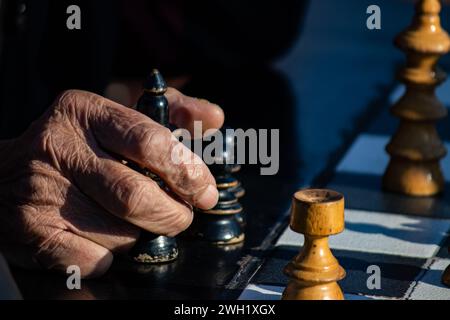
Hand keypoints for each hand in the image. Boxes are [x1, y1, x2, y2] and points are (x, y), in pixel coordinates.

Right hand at [0, 89, 223, 277]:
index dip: (187, 172)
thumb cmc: (79, 145)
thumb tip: (214, 117)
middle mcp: (60, 148)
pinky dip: (110, 256)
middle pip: (137, 196)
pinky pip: (94, 259)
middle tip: (180, 215)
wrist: (7, 173)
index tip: (204, 191)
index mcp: (87, 113)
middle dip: (172, 215)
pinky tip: (102, 237)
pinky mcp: (32, 230)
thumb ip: (172, 114)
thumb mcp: (119, 117)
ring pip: (121, 234)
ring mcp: (42, 191)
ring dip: (140, 235)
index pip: (150, 143)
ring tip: (132, 221)